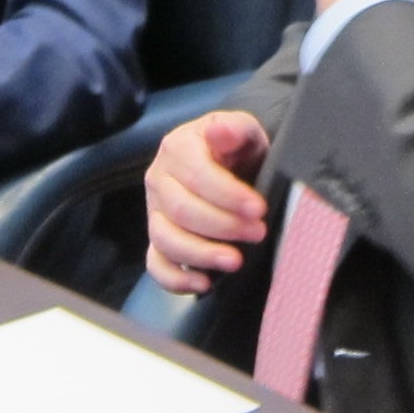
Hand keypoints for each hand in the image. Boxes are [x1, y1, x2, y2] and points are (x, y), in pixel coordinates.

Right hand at [145, 110, 270, 294]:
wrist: (231, 165)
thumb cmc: (237, 149)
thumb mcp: (245, 131)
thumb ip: (235, 129)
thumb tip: (220, 131)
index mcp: (177, 148)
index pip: (196, 175)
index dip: (228, 195)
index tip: (257, 208)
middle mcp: (159, 180)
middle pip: (182, 210)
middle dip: (223, 226)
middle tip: (257, 232)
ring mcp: (155, 212)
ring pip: (166, 239)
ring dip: (202, 254)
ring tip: (235, 261)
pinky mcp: (158, 239)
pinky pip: (156, 264)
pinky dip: (176, 279)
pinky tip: (203, 283)